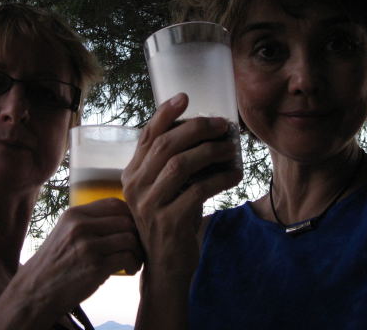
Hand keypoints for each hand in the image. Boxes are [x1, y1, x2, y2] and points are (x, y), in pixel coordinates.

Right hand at [10, 198, 142, 321]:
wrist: (35, 291)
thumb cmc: (54, 263)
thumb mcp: (64, 232)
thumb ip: (87, 222)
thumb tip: (122, 217)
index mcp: (74, 214)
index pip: (113, 203)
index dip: (128, 215)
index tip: (130, 229)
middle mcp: (80, 226)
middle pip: (126, 220)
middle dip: (136, 234)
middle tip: (135, 247)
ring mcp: (88, 246)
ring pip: (129, 238)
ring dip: (137, 251)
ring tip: (133, 260)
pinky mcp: (95, 266)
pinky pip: (127, 258)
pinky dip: (133, 264)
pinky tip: (128, 270)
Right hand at [122, 93, 241, 275]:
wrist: (164, 268)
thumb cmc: (168, 222)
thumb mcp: (163, 191)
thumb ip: (171, 166)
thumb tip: (205, 135)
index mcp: (132, 174)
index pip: (147, 136)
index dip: (165, 114)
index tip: (184, 97)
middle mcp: (135, 186)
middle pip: (166, 145)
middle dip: (197, 129)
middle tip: (222, 124)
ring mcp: (149, 204)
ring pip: (181, 164)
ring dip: (211, 151)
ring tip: (231, 148)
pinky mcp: (169, 221)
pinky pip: (198, 190)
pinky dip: (220, 177)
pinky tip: (235, 173)